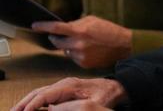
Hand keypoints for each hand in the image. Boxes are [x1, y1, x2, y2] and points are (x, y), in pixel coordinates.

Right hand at [11, 77, 126, 110]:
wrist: (115, 87)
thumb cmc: (107, 94)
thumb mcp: (93, 103)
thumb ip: (74, 106)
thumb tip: (52, 108)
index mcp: (70, 85)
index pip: (45, 94)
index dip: (33, 104)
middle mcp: (64, 84)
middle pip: (38, 92)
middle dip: (24, 103)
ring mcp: (63, 86)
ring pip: (39, 93)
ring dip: (26, 102)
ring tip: (15, 110)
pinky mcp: (64, 90)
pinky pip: (45, 95)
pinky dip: (34, 101)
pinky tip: (28, 108)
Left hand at [32, 16, 131, 68]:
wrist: (123, 45)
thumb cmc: (109, 30)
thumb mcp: (93, 20)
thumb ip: (76, 23)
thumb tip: (62, 27)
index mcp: (79, 30)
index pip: (56, 28)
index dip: (43, 26)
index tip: (35, 26)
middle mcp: (77, 44)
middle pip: (57, 42)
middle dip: (56, 38)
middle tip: (61, 35)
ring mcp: (80, 55)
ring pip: (65, 51)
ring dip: (70, 46)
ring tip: (84, 42)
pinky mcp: (83, 64)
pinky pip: (73, 58)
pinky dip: (77, 53)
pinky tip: (88, 50)